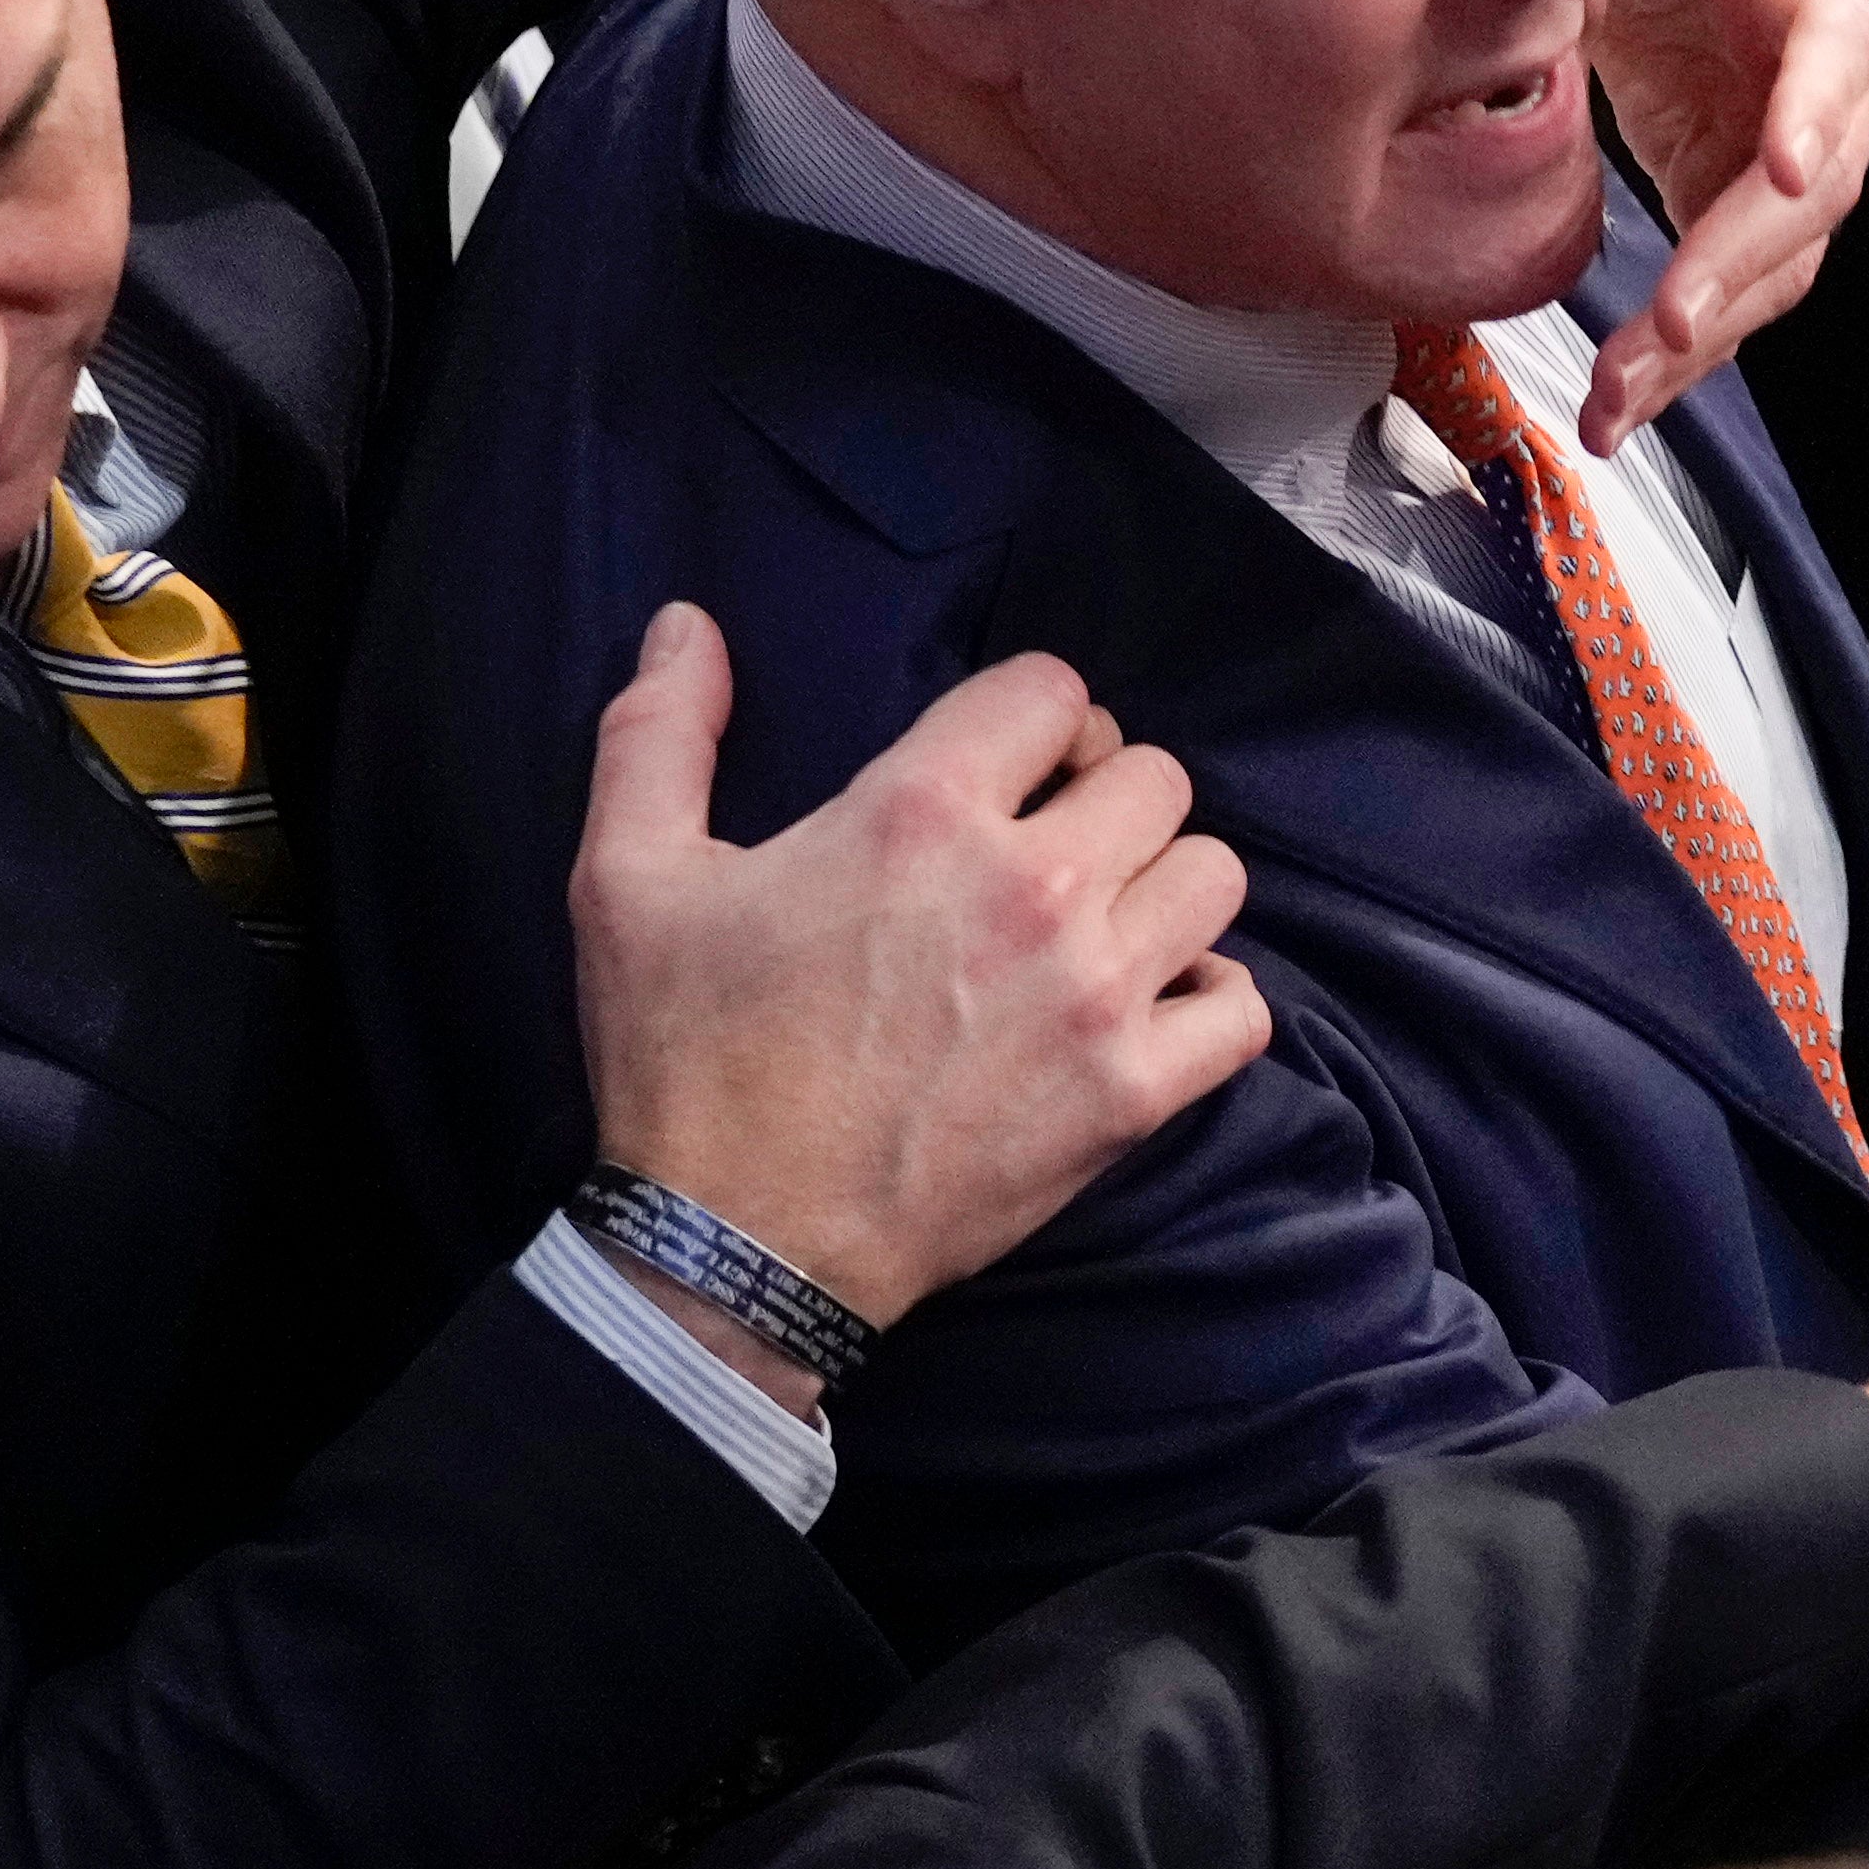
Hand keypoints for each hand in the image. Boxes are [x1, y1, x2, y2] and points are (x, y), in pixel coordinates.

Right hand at [569, 606, 1271, 1342]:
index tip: (1001, 766)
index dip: (1031, 717)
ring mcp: (1096, 995)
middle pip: (1155, 775)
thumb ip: (660, 732)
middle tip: (1050, 843)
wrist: (735, 1244)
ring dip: (1164, 886)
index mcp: (921, 811)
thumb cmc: (685, 1059)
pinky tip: (1146, 1006)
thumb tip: (691, 624)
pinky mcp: (1130, 1095)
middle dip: (1105, 793)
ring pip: (1213, 877)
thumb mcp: (627, 878)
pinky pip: (1241, 1009)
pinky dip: (1208, 1000)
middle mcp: (1033, 887)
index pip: (1054, 690)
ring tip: (1102, 921)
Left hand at [1580, 0, 1868, 452]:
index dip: (1817, 108)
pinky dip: (1678, 349)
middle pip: (1812, 186)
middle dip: (1744, 264)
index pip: (1834, 44)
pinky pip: (1725, 287)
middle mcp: (1808, 69)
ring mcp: (1773, 142)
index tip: (1776, 170)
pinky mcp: (1727, 195)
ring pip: (1774, 259)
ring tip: (1623, 396)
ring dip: (1709, 335)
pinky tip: (1617, 402)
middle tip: (1668, 330)